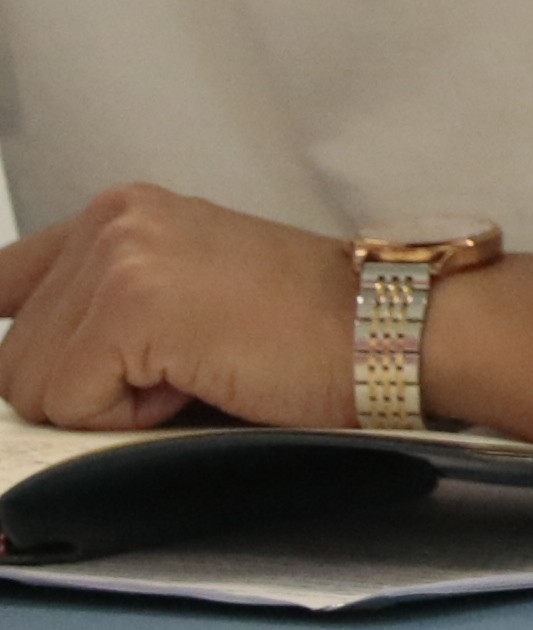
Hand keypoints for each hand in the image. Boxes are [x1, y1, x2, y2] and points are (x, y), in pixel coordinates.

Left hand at [0, 185, 359, 432]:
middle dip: (85, 387)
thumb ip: (102, 306)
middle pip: (11, 353)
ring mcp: (119, 258)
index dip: (27, 348)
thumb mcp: (186, 291)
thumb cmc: (313, 331)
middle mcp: (111, 221)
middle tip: (178, 371)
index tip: (67, 374)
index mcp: (121, 212)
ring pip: (29, 384)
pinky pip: (70, 402)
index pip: (0, 284)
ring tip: (193, 373)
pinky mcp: (132, 306)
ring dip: (108, 403)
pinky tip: (197, 382)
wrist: (396, 328)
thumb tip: (26, 366)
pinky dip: (129, 418)